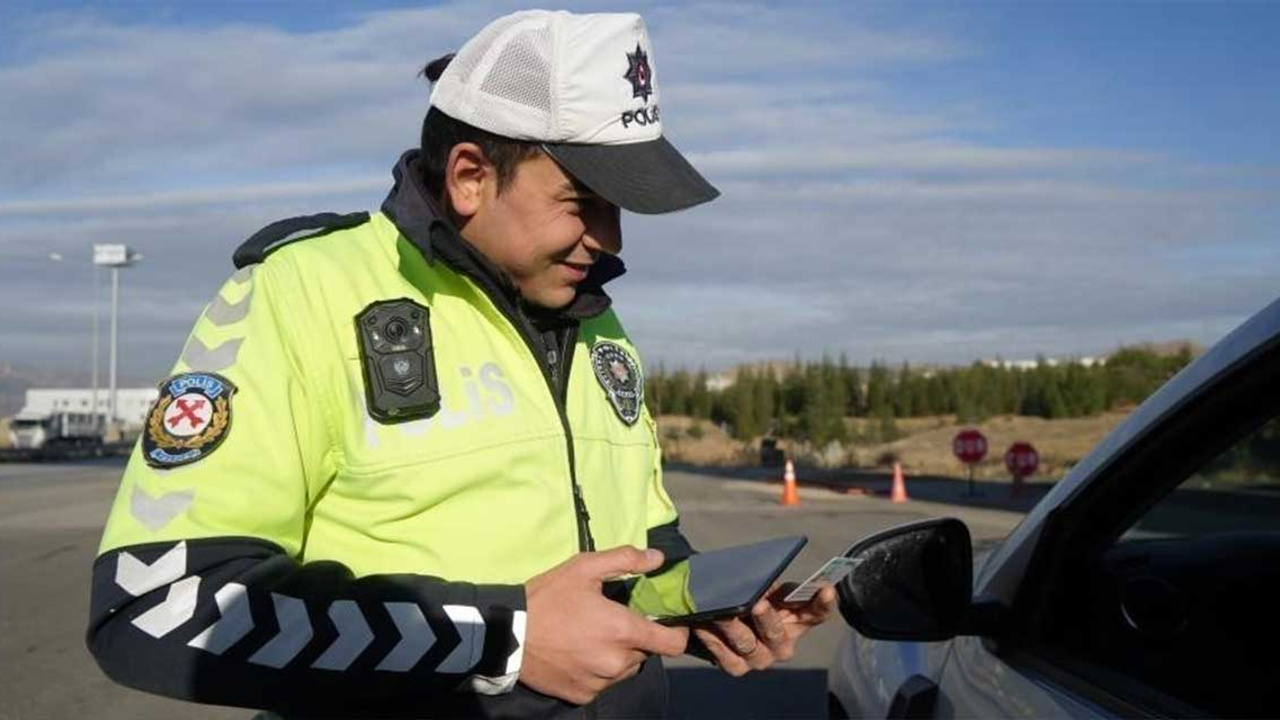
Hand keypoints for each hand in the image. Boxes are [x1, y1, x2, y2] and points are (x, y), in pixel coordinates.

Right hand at [521, 546, 689, 704]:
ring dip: (618, 656)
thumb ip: (625, 560)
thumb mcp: (583, 568)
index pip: (673, 643)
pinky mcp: (583, 696)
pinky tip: (579, 654)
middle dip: (636, 638)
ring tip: (593, 637)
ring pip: (625, 669)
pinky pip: (603, 683)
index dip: (675, 632)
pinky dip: (598, 671)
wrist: (507, 635)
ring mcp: (600, 683)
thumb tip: (658, 558)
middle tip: (613, 621)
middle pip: (646, 653)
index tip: (665, 622)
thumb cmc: (547, 597)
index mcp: (623, 631)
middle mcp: (616, 662)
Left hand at [693, 582, 836, 676]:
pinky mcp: (737, 667)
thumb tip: (766, 578)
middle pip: (778, 634)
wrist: (720, 610)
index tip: (826, 588)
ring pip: (749, 647)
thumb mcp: (764, 585)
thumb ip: (770, 583)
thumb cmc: (749, 593)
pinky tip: (703, 625)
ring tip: (721, 612)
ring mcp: (761, 658)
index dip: (824, 602)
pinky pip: (727, 658)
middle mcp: (783, 644)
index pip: (818, 613)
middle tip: (757, 603)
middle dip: (767, 619)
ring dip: (734, 628)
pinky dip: (714, 641)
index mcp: (798, 620)